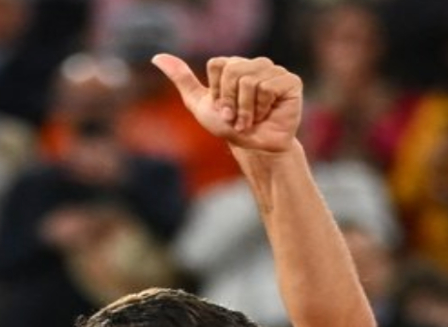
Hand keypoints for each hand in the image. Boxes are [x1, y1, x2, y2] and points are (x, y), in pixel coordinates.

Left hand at [152, 54, 301, 152]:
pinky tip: (267, 116)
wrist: (255, 148)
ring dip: (245, 110)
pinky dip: (262, 109)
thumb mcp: (201, 104)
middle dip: (229, 101)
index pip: (217, 65)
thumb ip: (182, 79)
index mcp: (235, 64)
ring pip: (249, 81)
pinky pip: (268, 88)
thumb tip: (156, 57)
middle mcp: (256, 63)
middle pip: (232, 70)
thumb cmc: (231, 128)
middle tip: (236, 118)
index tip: (223, 109)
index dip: (217, 92)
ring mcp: (274, 71)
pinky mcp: (291, 82)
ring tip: (251, 120)